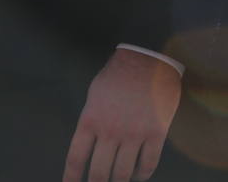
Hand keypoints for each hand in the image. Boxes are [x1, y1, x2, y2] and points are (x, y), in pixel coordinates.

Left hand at [63, 49, 180, 181]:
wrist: (150, 57)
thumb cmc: (120, 72)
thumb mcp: (95, 92)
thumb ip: (92, 118)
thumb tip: (90, 140)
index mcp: (91, 119)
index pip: (76, 158)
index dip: (71, 177)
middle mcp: (110, 130)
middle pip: (99, 172)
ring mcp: (134, 133)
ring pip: (123, 173)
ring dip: (120, 181)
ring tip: (119, 181)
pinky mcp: (156, 132)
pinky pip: (148, 163)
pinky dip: (143, 173)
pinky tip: (140, 175)